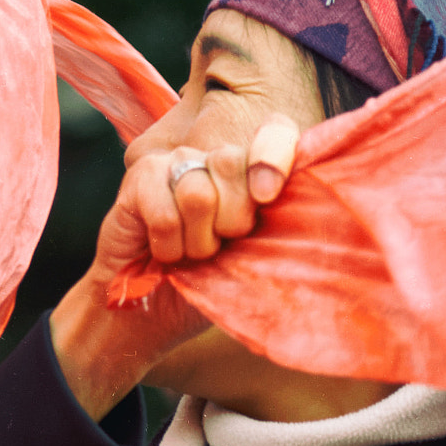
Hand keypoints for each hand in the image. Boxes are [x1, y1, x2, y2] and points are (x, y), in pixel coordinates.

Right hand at [49, 113, 301, 419]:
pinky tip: (161, 252)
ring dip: (195, 242)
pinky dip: (167, 246)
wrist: (149, 313)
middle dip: (230, 221)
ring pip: (198, 194)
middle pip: (232, 162)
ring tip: (187, 253)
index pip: (275, 132)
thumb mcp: (254, 260)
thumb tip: (305, 206)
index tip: (267, 195)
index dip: (274, 155)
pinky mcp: (140, 177)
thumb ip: (277, 226)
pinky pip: (165, 213)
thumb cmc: (206, 286)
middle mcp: (213, 160)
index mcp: (249, 173)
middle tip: (216, 246)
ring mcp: (175, 163)